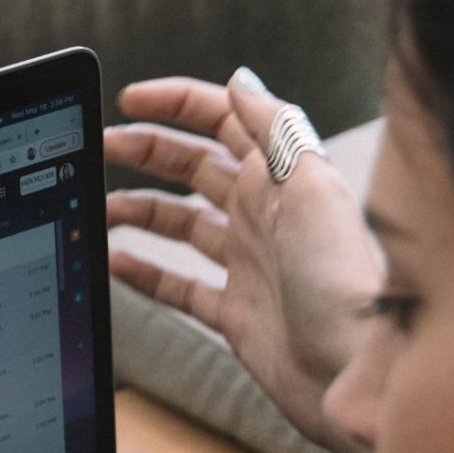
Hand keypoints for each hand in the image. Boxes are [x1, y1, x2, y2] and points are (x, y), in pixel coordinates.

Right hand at [105, 69, 381, 452]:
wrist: (352, 371)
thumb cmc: (341, 280)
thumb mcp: (311, 184)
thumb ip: (276, 128)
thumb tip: (241, 81)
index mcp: (282, 177)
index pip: (223, 121)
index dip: (176, 105)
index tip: (131, 99)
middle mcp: (264, 215)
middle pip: (194, 167)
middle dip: (147, 151)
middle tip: (101, 147)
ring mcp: (249, 264)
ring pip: (182, 223)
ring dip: (140, 209)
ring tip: (101, 206)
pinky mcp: (237, 312)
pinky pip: (180, 285)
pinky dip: (146, 274)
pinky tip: (117, 263)